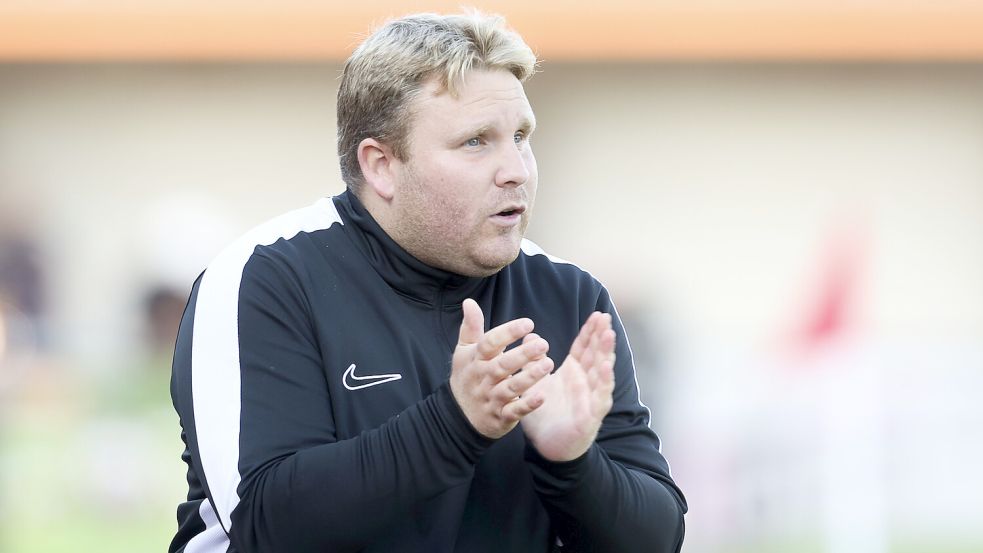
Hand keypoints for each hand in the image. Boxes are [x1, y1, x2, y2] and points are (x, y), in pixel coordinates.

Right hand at [450, 299, 554, 438]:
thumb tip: (469, 301)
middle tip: (543, 343)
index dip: (508, 333)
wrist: (458, 416)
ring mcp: (491, 398)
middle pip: (502, 365)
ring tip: (548, 364)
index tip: (528, 323)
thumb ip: (471, 327)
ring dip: (529, 376)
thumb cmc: (467, 376)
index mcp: (475, 359)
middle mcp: (483, 378)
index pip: (490, 344)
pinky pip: (514, 411)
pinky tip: (542, 396)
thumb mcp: (464, 351)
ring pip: (511, 387)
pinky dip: (527, 405)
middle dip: (522, 354)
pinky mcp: (500, 417)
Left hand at [521, 312, 615, 461]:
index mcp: (573, 373)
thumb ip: (533, 360)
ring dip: (606, 354)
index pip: (584, 348)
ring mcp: (590, 399)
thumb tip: (530, 335)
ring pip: (601, 373)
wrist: (546, 447)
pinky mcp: (591, 416)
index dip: (591, 331)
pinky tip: (605, 369)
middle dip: (601, 336)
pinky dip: (603, 383)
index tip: (597, 314)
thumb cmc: (544, 413)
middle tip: (605, 317)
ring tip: (609, 336)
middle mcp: (585, 383)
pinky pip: (599, 398)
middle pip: (596, 355)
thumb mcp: (534, 382)